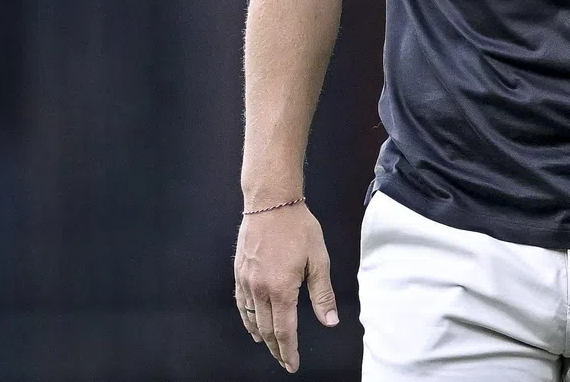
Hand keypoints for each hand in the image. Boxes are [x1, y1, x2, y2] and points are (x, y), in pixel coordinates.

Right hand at [233, 202, 339, 372]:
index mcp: (282, 289)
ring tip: (272, 347)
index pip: (285, 330)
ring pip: (252, 320)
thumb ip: (322, 294)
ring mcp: (246, 282)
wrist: (271, 204)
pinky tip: (252, 325)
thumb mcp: (319, 260)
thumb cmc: (298, 228)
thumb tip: (330, 321)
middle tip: (284, 360)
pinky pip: (241, 305)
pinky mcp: (239, 274)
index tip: (292, 364)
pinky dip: (247, 320)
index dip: (289, 350)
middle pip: (267, 329)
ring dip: (262, 336)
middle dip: (276, 348)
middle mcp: (260, 290)